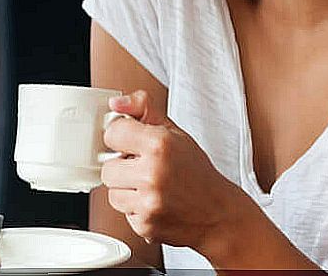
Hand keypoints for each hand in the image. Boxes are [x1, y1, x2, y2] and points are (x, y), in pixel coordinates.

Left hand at [100, 90, 246, 253]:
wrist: (219, 215)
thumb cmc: (197, 173)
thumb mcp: (175, 132)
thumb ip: (144, 109)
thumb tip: (116, 103)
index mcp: (159, 145)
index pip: (113, 133)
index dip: (122, 137)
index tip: (132, 142)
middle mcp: (153, 174)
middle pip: (108, 167)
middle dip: (123, 168)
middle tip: (144, 168)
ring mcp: (149, 202)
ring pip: (112, 193)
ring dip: (126, 190)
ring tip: (150, 187)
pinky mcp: (145, 225)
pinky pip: (123, 213)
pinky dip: (135, 209)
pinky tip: (154, 203)